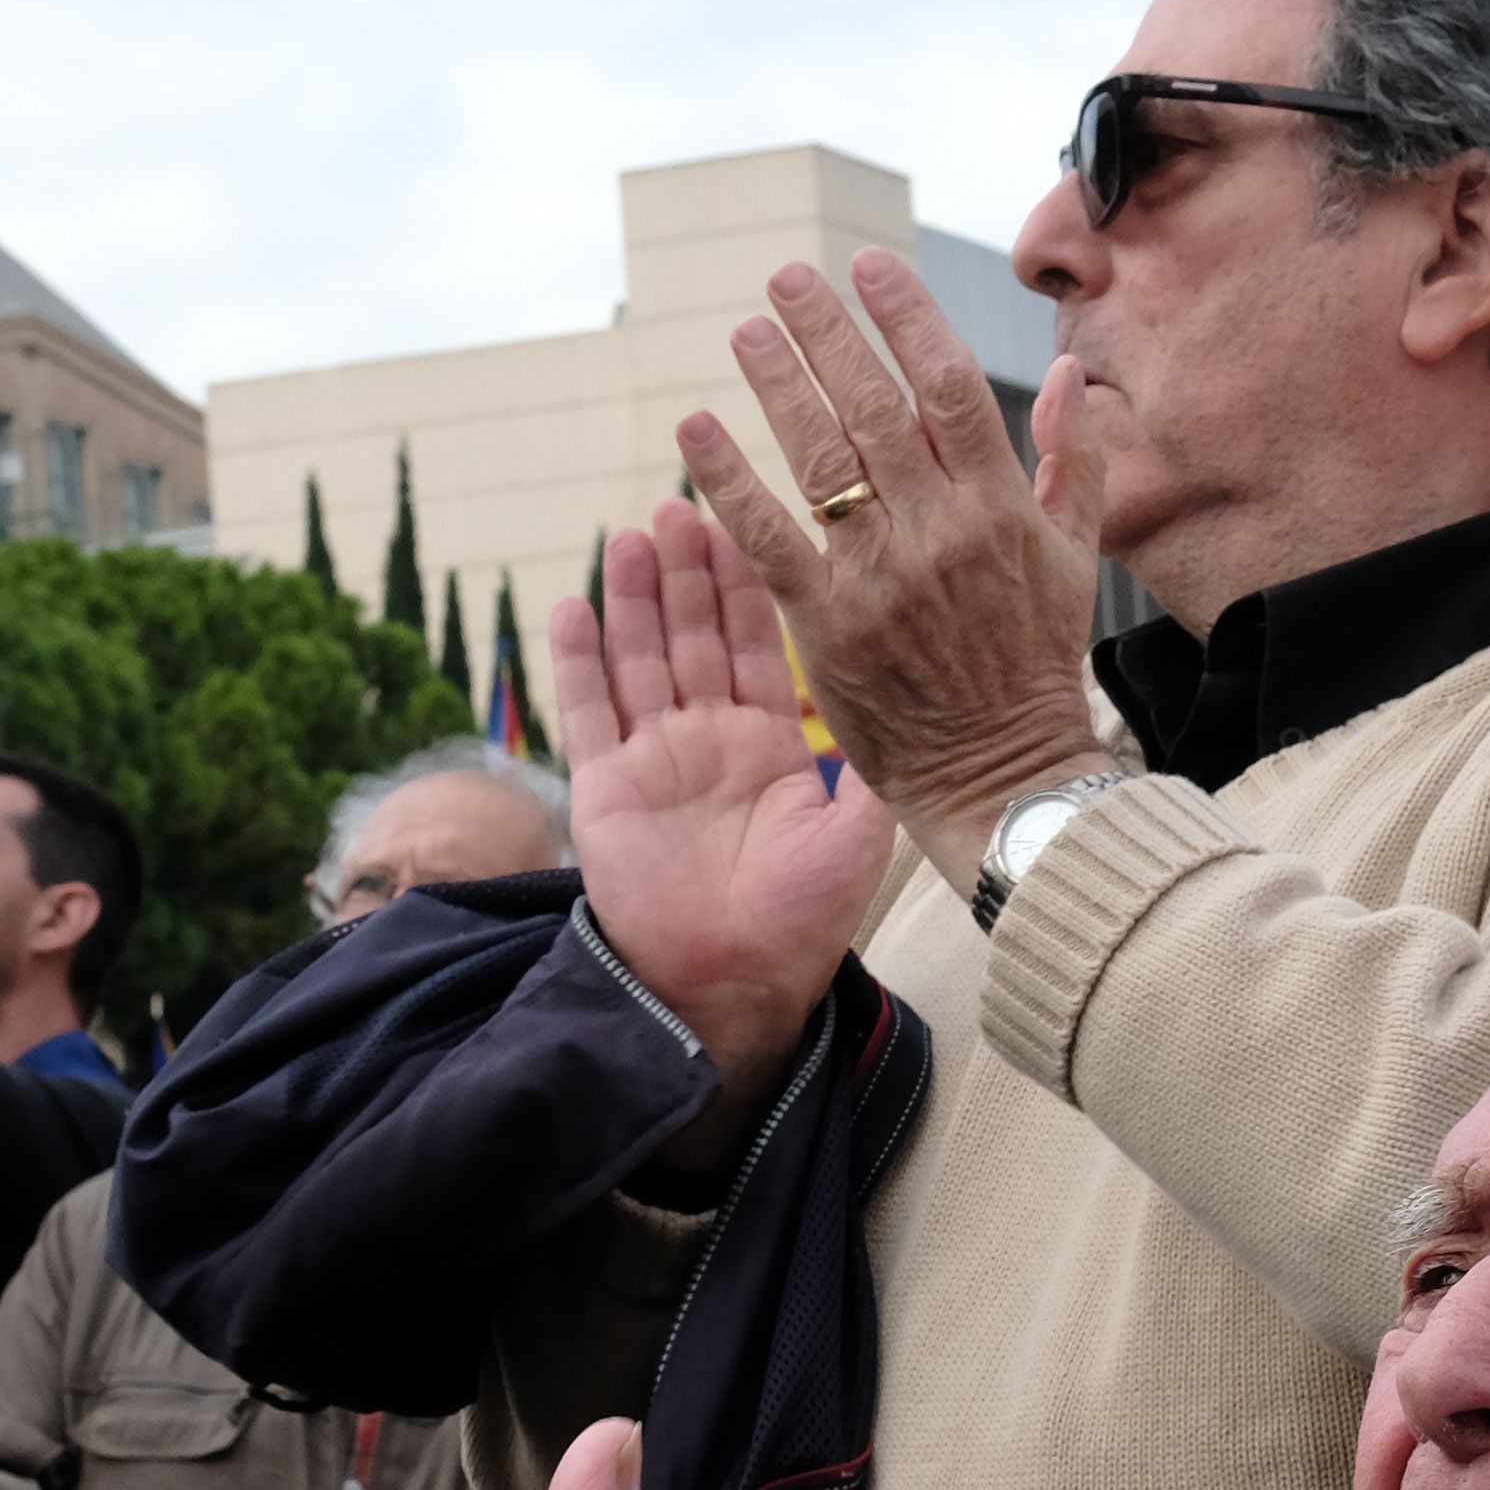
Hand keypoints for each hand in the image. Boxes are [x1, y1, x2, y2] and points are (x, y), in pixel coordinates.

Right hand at [569, 509, 903, 1091]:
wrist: (737, 984)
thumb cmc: (803, 920)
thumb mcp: (857, 828)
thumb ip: (868, 755)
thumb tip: (917, 693)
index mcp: (769, 745)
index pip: (754, 644)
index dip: (744, 585)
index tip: (740, 522)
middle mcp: (709, 742)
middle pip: (692, 636)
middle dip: (685, 572)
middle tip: (680, 505)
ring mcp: (653, 761)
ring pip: (639, 658)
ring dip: (632, 596)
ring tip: (631, 532)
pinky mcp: (604, 788)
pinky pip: (587, 711)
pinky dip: (576, 659)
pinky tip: (572, 603)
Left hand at [672, 250, 1110, 889]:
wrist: (1001, 771)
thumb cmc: (1036, 663)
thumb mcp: (1075, 558)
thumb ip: (1074, 461)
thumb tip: (1067, 374)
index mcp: (1000, 508)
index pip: (949, 387)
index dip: (907, 318)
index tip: (871, 267)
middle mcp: (940, 532)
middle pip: (874, 407)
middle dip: (828, 333)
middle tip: (787, 277)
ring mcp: (880, 577)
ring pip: (820, 458)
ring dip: (778, 385)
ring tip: (747, 330)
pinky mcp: (827, 625)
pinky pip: (768, 538)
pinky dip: (727, 481)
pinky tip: (695, 428)